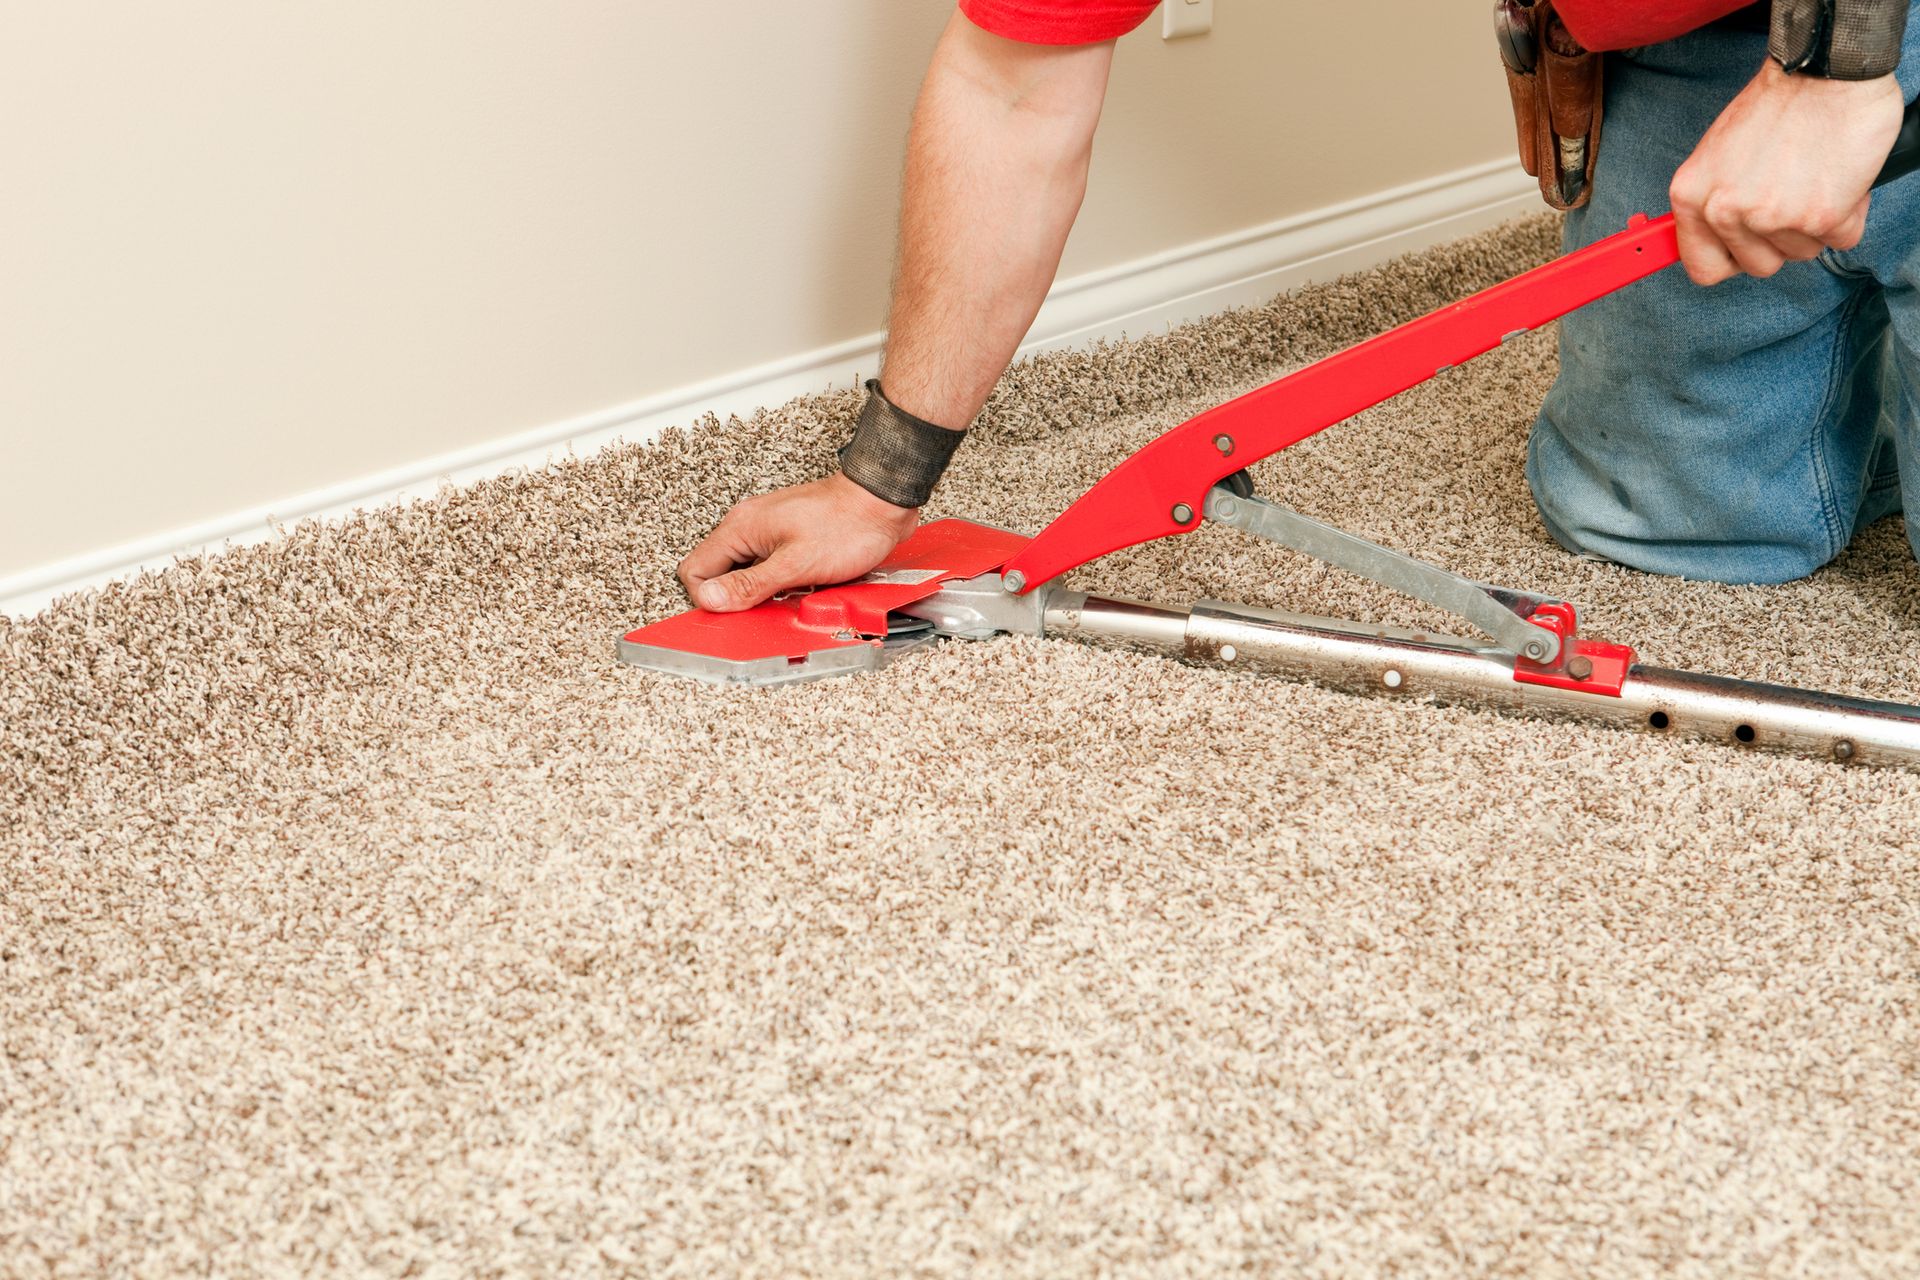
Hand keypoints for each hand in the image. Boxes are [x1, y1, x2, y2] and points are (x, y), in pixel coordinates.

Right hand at [677, 472, 919, 611]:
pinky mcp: (788, 535)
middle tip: (767, 605)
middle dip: (738, 596)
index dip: (710, 598)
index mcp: (740, 528)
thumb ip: (751, 584)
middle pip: (719, 572)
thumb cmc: (848, 524)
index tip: (736, 612)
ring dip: (762, 590)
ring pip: (745, 571)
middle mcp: (748, 525)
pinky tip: (802, 584)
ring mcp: (767, 529)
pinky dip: (781, 580)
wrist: (882, 500)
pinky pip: (769, 565)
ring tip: (790, 592)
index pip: (695, 570)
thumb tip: (712, 600)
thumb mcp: (796, 564)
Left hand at [1669, 61, 1902, 284]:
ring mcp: (1772, 217)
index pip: (1702, 268)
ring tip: (1814, 178)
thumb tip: (1718, 237)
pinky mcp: (1821, 217)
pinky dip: (1848, 215)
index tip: (1745, 250)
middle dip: (1781, 240)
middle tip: (1792, 196)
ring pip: (1801, 254)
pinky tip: (1839, 178)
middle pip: (1758, 265)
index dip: (1730, 261)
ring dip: (1815, 224)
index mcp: (1691, 196)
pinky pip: (1840, 240)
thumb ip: (1714, 199)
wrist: (1826, 71)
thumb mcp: (1718, 153)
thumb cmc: (1778, 103)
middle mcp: (1725, 211)